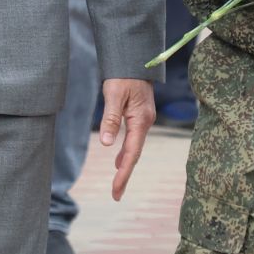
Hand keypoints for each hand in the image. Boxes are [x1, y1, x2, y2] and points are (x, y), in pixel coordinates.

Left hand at [97, 77, 154, 199]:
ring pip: (135, 147)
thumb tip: (108, 144)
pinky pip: (134, 138)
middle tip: (115, 195)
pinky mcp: (140, 115)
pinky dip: (127, 151)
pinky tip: (120, 158)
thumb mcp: (114, 95)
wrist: (134, 58)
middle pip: (135, 154)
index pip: (132, 154)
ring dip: (126, 164)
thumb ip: (111, 119)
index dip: (123, 174)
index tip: (115, 191)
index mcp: (141, 120)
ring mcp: (144, 119)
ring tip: (117, 182)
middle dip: (125, 175)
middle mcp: (145, 122)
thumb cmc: (123, 74)